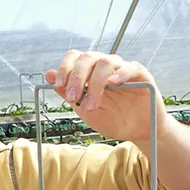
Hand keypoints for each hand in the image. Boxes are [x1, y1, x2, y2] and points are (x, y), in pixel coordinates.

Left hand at [45, 50, 168, 142]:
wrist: (135, 131)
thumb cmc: (111, 119)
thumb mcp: (84, 109)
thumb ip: (68, 92)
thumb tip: (48, 74)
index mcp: (90, 72)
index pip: (75, 58)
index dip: (65, 68)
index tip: (58, 84)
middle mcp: (104, 66)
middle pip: (87, 58)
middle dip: (77, 77)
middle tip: (74, 98)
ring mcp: (122, 69)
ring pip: (105, 62)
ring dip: (95, 83)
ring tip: (93, 104)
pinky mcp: (140, 75)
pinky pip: (130, 67)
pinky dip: (121, 73)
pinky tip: (114, 83)